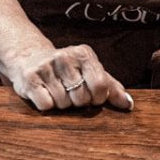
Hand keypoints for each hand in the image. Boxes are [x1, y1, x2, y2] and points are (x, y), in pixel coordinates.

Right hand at [5, 43, 133, 111]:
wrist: (30, 58)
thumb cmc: (68, 70)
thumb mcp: (90, 72)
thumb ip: (111, 88)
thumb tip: (129, 105)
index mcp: (84, 54)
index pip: (101, 86)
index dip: (98, 98)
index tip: (92, 96)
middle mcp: (65, 57)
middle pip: (82, 98)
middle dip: (78, 101)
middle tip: (70, 91)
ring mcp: (46, 66)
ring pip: (63, 103)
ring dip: (62, 104)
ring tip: (56, 90)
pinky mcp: (30, 78)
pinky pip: (46, 105)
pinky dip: (46, 105)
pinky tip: (44, 92)